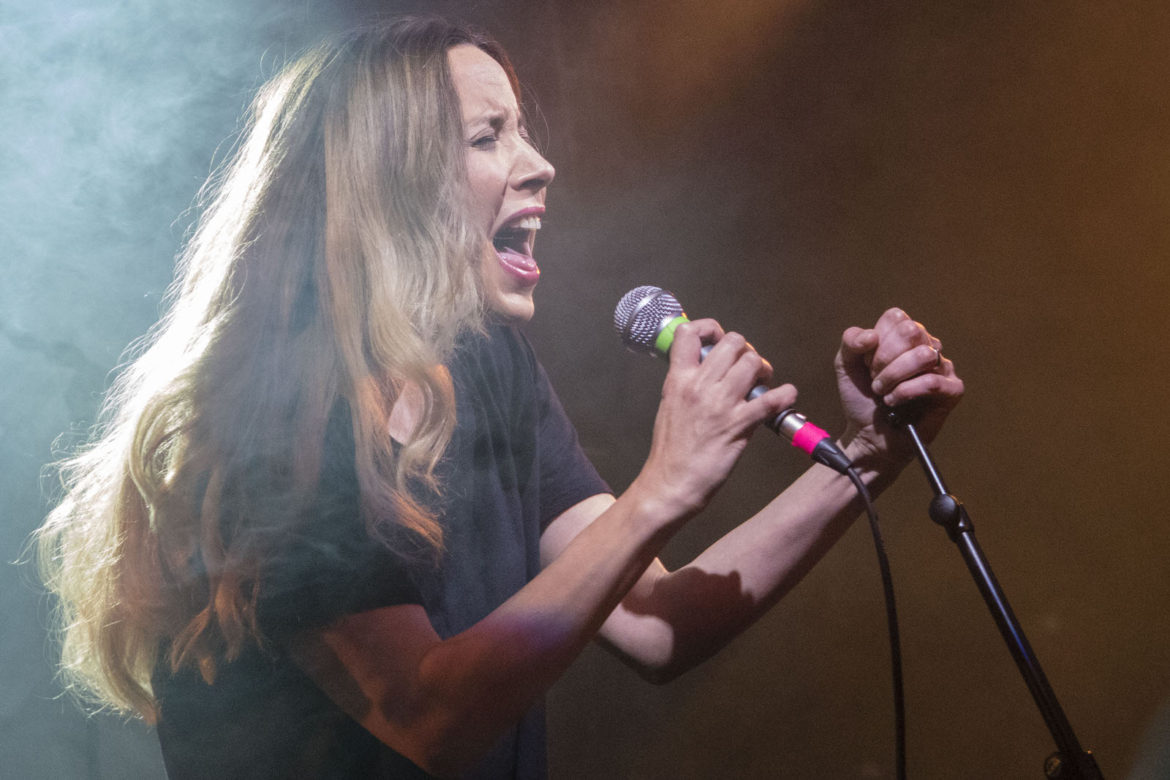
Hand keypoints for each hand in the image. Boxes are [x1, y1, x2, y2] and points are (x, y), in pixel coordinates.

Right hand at [637, 318, 797, 518]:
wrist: (670, 483)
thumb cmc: (671, 450)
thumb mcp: (669, 406)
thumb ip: (687, 384)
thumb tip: (707, 371)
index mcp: (678, 379)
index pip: (689, 332)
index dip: (710, 327)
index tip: (718, 338)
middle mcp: (698, 386)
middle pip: (732, 342)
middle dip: (746, 350)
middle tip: (748, 366)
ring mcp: (719, 404)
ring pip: (752, 362)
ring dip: (764, 369)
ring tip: (764, 381)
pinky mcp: (737, 425)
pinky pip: (769, 399)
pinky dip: (784, 395)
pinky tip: (786, 396)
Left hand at [835, 308, 963, 470]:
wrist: (867, 434)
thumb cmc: (862, 399)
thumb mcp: (845, 365)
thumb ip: (851, 341)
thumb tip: (872, 335)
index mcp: (904, 335)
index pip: (896, 318)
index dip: (876, 342)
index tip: (867, 364)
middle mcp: (926, 346)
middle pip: (911, 332)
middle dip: (884, 360)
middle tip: (875, 381)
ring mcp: (942, 367)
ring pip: (923, 355)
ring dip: (893, 377)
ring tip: (884, 393)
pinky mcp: (952, 390)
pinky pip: (932, 382)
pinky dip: (906, 392)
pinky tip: (895, 402)